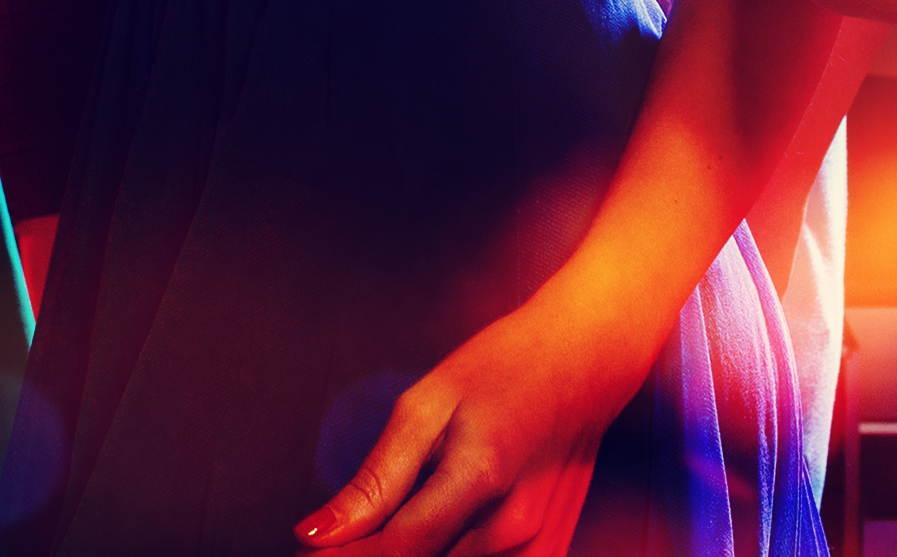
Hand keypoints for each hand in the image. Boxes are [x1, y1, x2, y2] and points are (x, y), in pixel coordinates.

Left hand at [292, 291, 643, 554]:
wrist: (588, 360)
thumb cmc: (502, 368)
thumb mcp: (428, 404)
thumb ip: (375, 479)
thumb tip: (313, 534)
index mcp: (478, 478)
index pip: (393, 551)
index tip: (308, 551)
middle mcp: (515, 529)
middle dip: (372, 555)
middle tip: (341, 536)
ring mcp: (541, 548)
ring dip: (414, 555)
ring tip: (400, 515)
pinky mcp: (552, 555)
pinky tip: (439, 533)